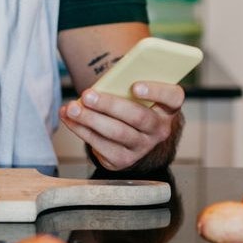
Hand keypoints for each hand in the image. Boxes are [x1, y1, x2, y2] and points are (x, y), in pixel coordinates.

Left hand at [58, 80, 183, 171]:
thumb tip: (102, 82)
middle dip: (110, 105)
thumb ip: (125, 84)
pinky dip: (81, 130)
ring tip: (72, 107)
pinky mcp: (122, 160)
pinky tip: (69, 118)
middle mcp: (159, 130)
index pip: (173, 97)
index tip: (135, 86)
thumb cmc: (130, 104)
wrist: (130, 135)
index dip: (156, 91)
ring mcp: (142, 148)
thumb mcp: (135, 94)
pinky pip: (101, 146)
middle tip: (87, 95)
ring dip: (91, 119)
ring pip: (117, 133)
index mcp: (167, 108)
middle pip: (139, 117)